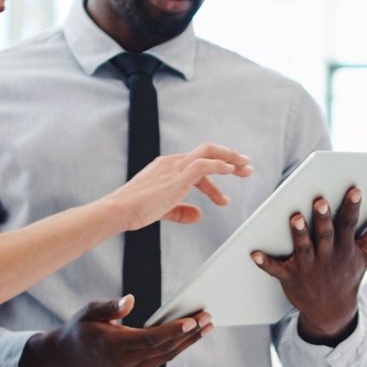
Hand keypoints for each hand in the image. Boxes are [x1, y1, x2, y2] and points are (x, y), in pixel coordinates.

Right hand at [18, 295, 211, 366]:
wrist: (66, 359)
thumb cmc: (78, 330)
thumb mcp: (88, 312)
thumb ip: (110, 307)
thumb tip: (130, 300)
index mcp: (114, 346)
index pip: (151, 339)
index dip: (174, 331)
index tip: (193, 321)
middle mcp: (125, 364)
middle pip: (165, 349)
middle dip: (189, 334)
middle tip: (209, 317)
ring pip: (165, 357)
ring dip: (187, 342)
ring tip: (206, 326)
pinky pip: (159, 361)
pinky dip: (175, 348)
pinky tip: (187, 337)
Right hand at [106, 143, 251, 230]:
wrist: (119, 209)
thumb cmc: (135, 210)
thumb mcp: (163, 210)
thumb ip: (181, 211)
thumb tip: (199, 215)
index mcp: (167, 167)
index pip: (197, 166)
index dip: (215, 177)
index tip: (225, 190)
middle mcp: (172, 162)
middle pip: (207, 151)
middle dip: (229, 157)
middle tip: (246, 166)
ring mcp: (175, 167)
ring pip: (208, 152)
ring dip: (230, 159)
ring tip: (246, 168)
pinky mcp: (177, 175)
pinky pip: (204, 164)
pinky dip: (220, 166)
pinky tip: (230, 171)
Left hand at [249, 188, 366, 339]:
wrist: (331, 311)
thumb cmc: (348, 274)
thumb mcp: (365, 255)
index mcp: (346, 250)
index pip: (350, 225)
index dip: (352, 207)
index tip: (355, 189)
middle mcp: (327, 258)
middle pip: (325, 235)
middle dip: (323, 219)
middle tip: (320, 201)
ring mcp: (308, 269)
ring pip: (303, 249)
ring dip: (298, 235)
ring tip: (294, 218)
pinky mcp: (290, 278)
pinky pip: (276, 270)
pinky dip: (265, 263)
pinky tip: (254, 253)